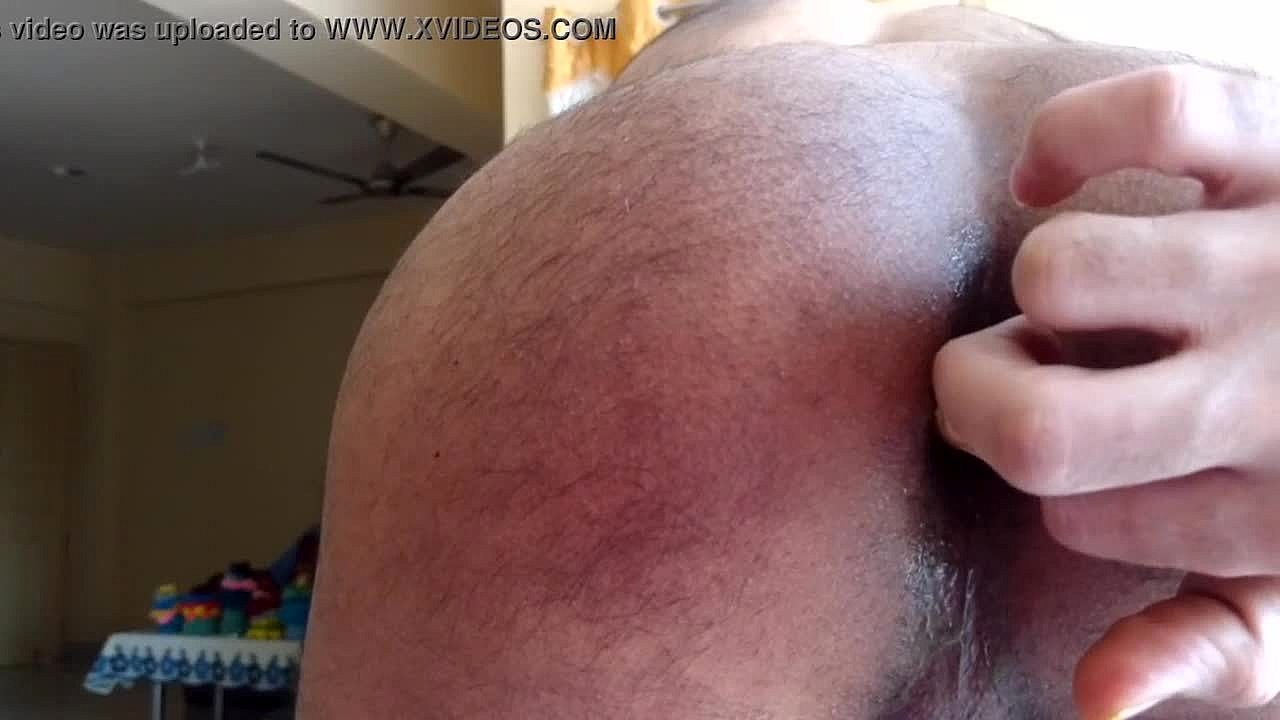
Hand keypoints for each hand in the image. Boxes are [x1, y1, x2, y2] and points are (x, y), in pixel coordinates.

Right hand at [933, 65, 1279, 718]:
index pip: (1071, 518)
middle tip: (1017, 381)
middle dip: (980, 402)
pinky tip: (1045, 184)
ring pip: (1061, 272)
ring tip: (1081, 298)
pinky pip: (1149, 116)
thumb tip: (1090, 699)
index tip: (1097, 460)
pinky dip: (1062, 141)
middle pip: (1036, 425)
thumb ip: (1211, 651)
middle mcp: (1275, 392)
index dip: (1057, 485)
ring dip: (1039, 292)